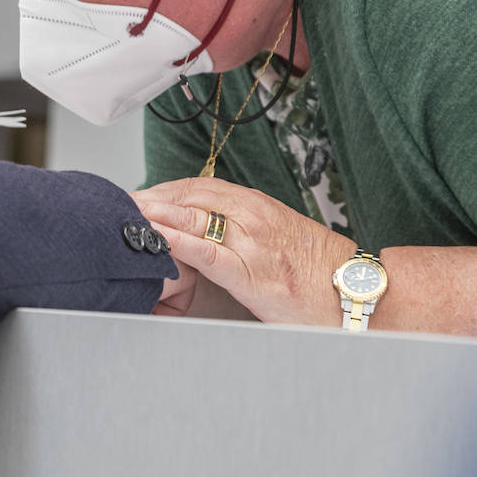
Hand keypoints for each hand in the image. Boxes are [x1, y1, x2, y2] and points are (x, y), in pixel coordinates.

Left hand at [131, 178, 356, 325]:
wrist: (357, 290)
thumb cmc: (317, 269)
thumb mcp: (277, 234)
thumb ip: (242, 226)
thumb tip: (204, 226)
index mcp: (256, 204)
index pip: (197, 186)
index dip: (162, 189)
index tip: (138, 195)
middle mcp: (251, 216)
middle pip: (188, 197)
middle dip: (150, 199)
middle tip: (119, 204)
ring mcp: (251, 243)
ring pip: (193, 219)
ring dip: (154, 216)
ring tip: (125, 216)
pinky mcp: (252, 273)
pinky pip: (207, 253)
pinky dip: (178, 243)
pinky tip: (156, 240)